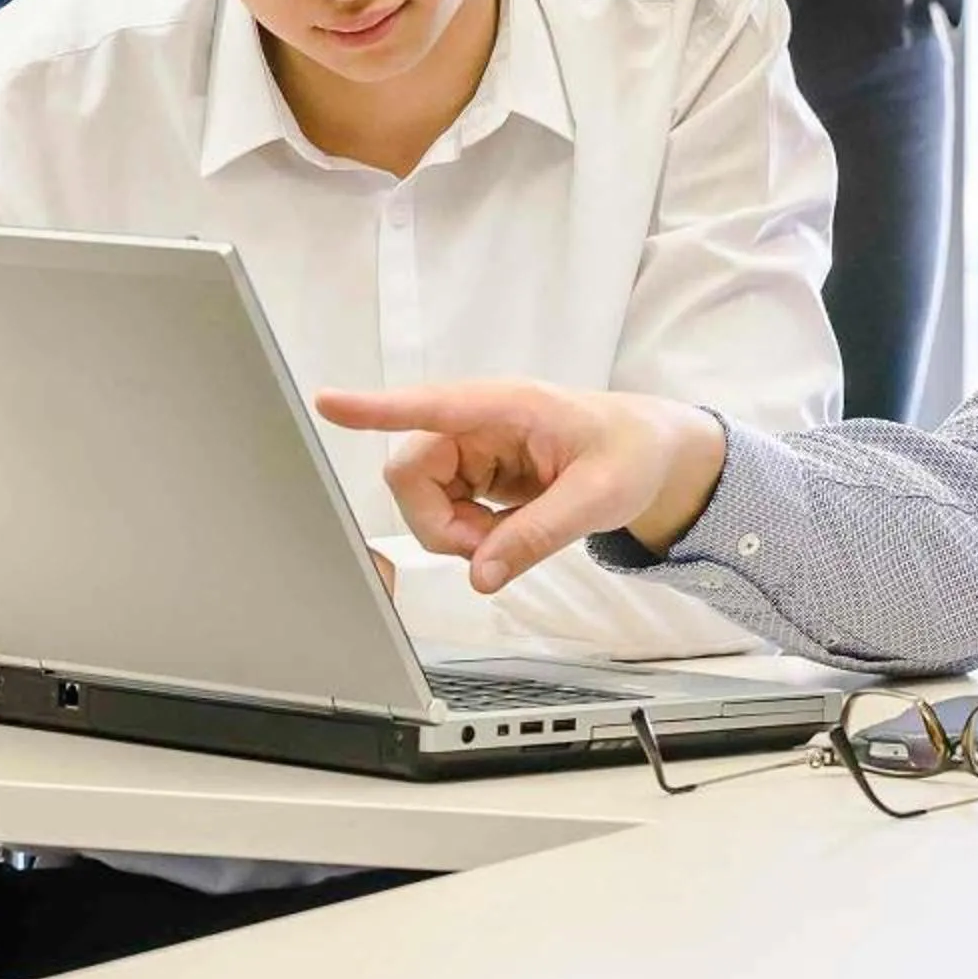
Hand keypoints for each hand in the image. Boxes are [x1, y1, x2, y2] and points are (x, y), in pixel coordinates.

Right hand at [316, 382, 728, 594]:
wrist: (651, 451)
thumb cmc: (632, 453)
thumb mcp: (601, 496)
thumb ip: (540, 534)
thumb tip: (481, 575)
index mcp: (509, 406)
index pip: (433, 405)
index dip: (377, 408)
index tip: (327, 403)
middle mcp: (479, 421)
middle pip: (409, 473)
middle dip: (436, 522)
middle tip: (489, 547)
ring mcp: (473, 447)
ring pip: (419, 498)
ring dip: (452, 532)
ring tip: (507, 537)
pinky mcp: (474, 471)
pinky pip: (440, 511)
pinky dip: (464, 534)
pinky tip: (503, 532)